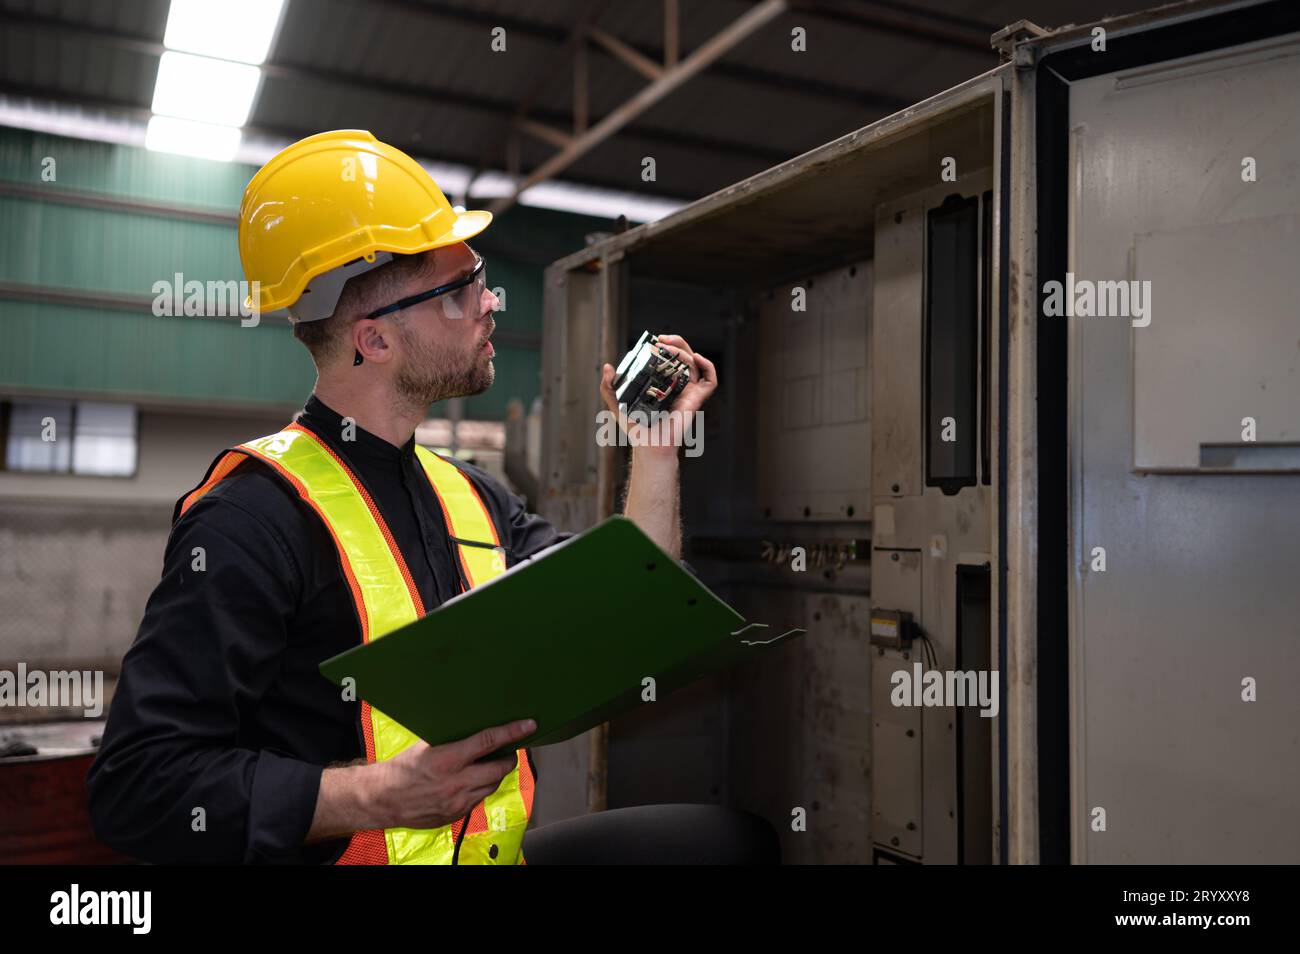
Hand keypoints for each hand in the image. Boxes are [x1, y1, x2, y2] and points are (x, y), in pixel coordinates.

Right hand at [371, 718, 535, 830]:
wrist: (384, 799)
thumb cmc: (403, 768)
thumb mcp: (427, 746)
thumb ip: (454, 741)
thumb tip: (477, 730)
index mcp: (448, 759)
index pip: (488, 741)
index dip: (512, 732)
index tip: (529, 726)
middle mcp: (456, 782)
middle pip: (499, 769)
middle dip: (509, 758)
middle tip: (509, 750)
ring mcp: (458, 802)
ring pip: (492, 786)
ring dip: (495, 774)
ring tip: (490, 765)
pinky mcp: (456, 814)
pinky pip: (479, 799)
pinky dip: (481, 788)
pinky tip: (473, 781)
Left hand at [599, 333, 717, 454]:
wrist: (648, 445)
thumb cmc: (637, 429)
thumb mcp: (617, 404)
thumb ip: (608, 387)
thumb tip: (607, 368)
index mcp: (663, 384)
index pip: (670, 359)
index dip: (666, 346)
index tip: (653, 341)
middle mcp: (678, 386)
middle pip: (684, 356)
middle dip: (676, 342)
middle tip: (660, 340)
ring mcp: (688, 391)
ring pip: (694, 363)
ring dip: (683, 350)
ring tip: (667, 348)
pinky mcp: (696, 399)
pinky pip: (710, 380)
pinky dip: (708, 365)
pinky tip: (696, 357)